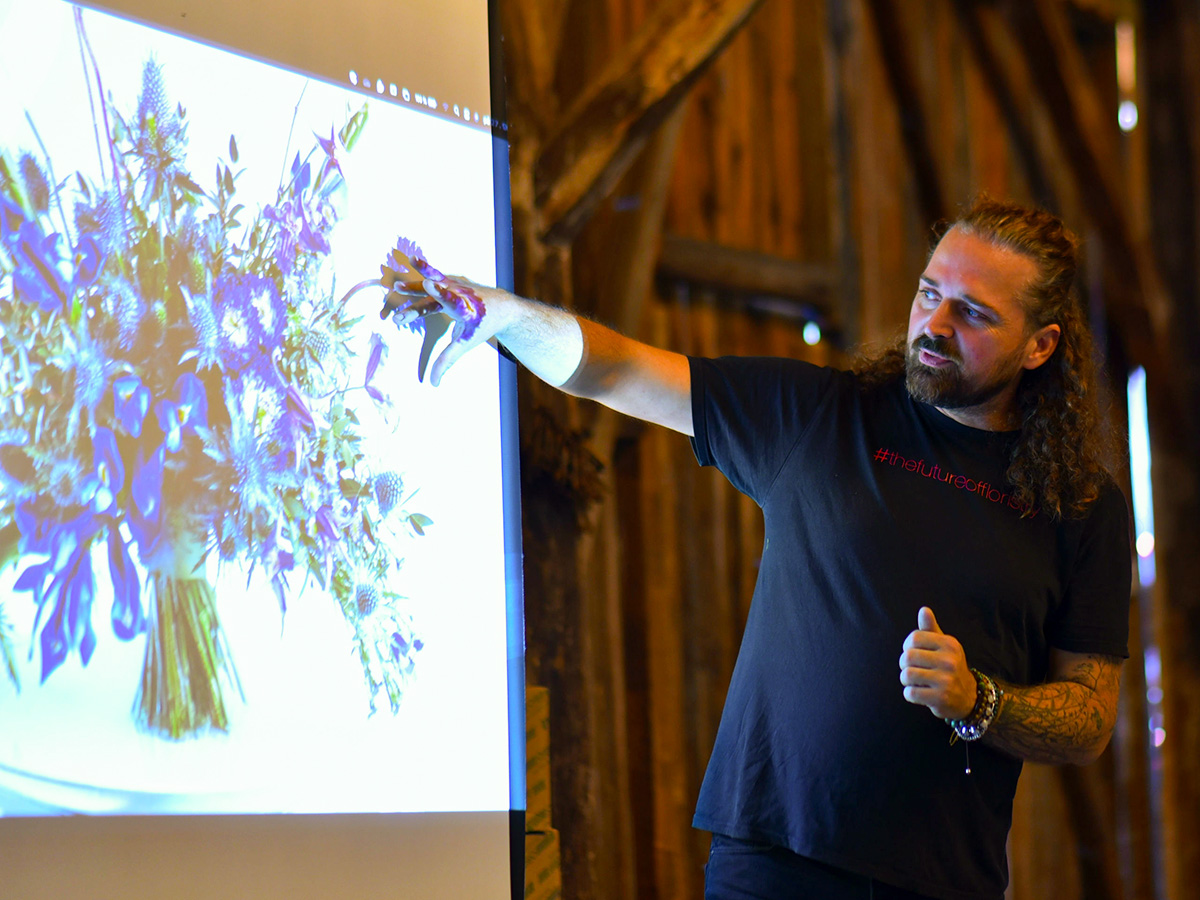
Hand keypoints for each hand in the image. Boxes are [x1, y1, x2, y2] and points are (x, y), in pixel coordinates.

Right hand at [388, 277, 516, 386]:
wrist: (501, 307)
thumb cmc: (481, 328)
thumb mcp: (464, 344)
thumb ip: (446, 360)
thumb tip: (432, 383)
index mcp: (465, 311)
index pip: (451, 302)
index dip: (441, 293)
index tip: (431, 283)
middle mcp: (461, 294)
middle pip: (435, 294)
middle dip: (417, 292)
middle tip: (398, 289)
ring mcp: (457, 285)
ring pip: (434, 282)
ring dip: (414, 283)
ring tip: (395, 284)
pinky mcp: (452, 279)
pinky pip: (435, 275)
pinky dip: (423, 269)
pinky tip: (412, 262)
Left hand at [898, 607, 976, 719]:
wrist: (968, 697)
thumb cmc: (949, 667)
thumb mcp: (944, 646)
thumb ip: (930, 628)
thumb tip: (924, 609)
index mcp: (950, 644)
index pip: (914, 638)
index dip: (907, 646)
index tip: (913, 653)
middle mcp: (950, 661)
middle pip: (907, 657)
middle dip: (904, 664)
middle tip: (912, 669)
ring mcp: (946, 680)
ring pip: (907, 675)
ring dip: (906, 680)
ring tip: (914, 681)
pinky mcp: (941, 698)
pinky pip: (910, 693)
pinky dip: (909, 694)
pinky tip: (918, 692)